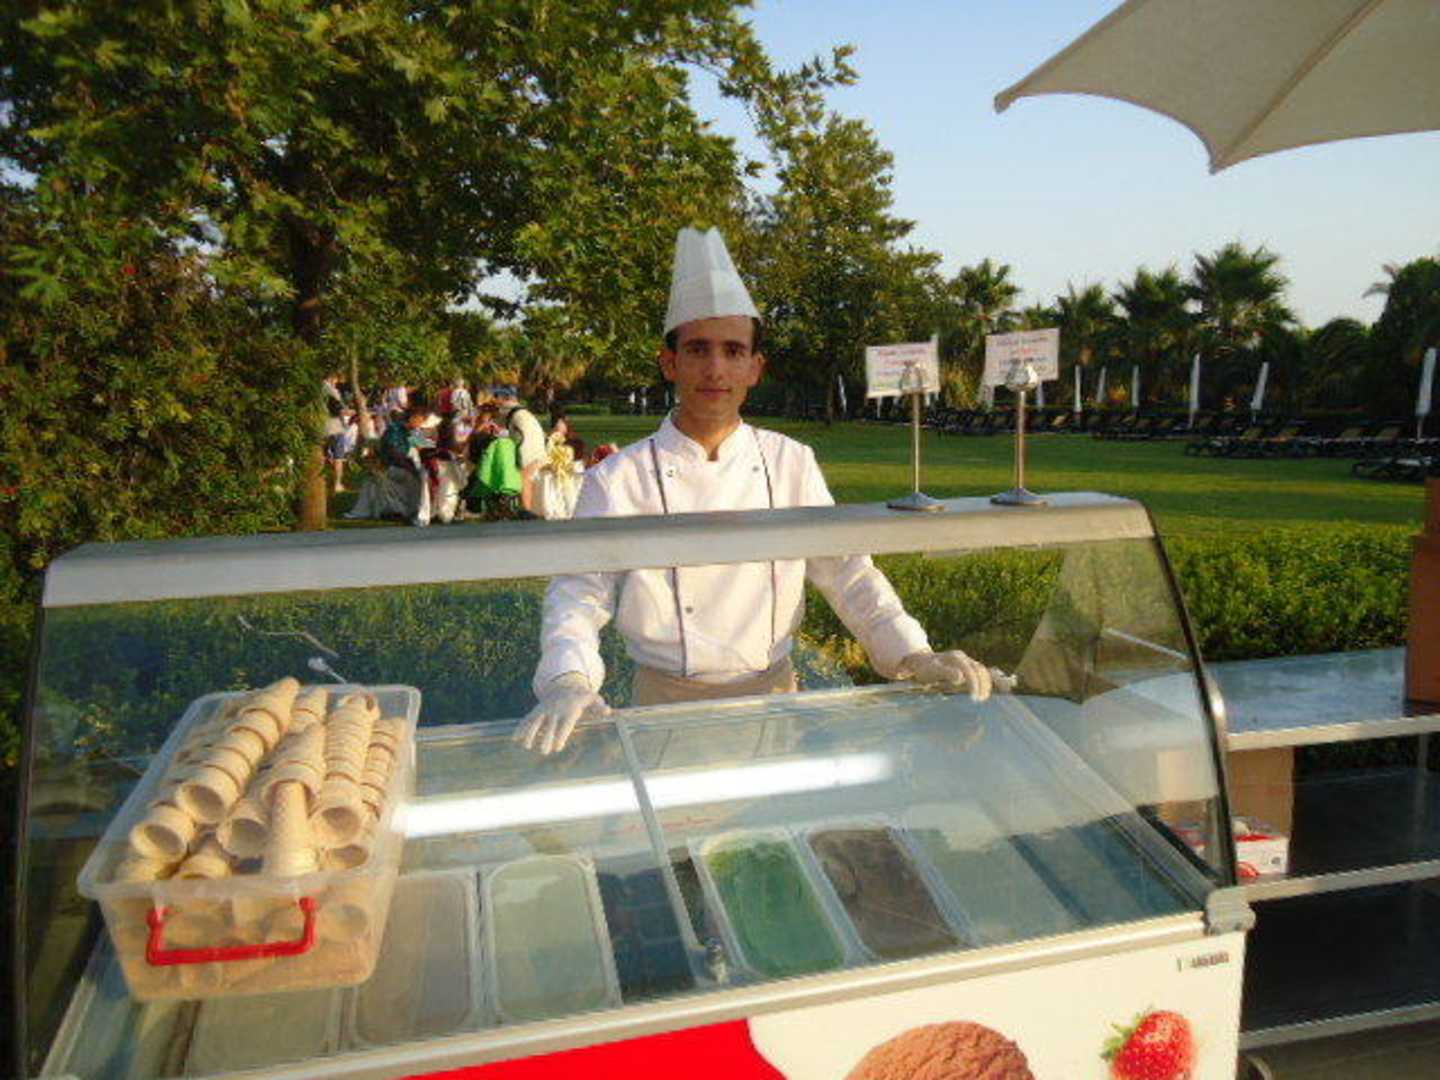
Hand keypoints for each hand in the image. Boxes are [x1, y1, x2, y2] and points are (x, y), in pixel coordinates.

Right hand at [515, 673, 609, 754]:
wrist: (563, 685)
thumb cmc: (581, 697)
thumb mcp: (592, 699)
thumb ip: (599, 706)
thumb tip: (608, 711)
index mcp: (569, 710)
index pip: (565, 724)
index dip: (561, 734)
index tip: (558, 747)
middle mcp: (555, 710)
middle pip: (550, 725)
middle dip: (546, 738)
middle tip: (544, 752)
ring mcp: (544, 710)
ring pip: (535, 722)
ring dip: (529, 733)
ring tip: (525, 746)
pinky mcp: (536, 711)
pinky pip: (528, 719)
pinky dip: (521, 728)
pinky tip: (515, 739)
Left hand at [898, 649, 1013, 701]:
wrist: (922, 661)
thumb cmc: (926, 668)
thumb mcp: (932, 670)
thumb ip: (945, 672)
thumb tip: (960, 677)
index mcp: (956, 658)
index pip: (969, 671)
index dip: (974, 684)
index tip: (974, 698)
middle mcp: (964, 658)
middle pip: (980, 670)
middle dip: (983, 685)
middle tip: (980, 700)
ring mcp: (967, 662)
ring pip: (983, 671)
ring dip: (987, 684)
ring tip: (984, 698)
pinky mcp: (969, 668)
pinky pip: (984, 672)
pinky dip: (993, 679)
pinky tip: (1005, 686)